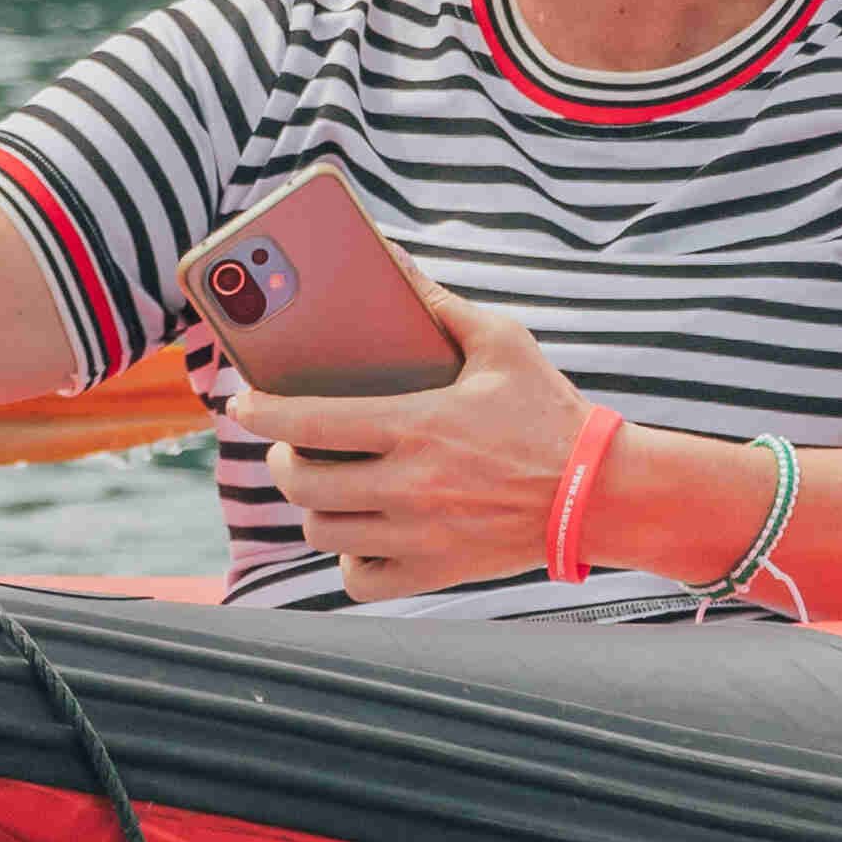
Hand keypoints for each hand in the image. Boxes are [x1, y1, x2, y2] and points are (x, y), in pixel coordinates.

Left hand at [206, 270, 581, 597]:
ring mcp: (419, 536)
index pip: (308, 420)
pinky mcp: (436, 571)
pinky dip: (348, 561)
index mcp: (416, 424)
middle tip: (287, 448)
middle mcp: (409, 485)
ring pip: (324, 533)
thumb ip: (441, 304)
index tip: (240, 403)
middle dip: (280, 462)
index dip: (259, 412)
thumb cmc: (550, 411)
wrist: (601, 492)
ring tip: (321, 486)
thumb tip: (393, 261)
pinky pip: (361, 580)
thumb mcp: (502, 342)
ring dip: (311, 508)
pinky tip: (359, 536)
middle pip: (304, 483)